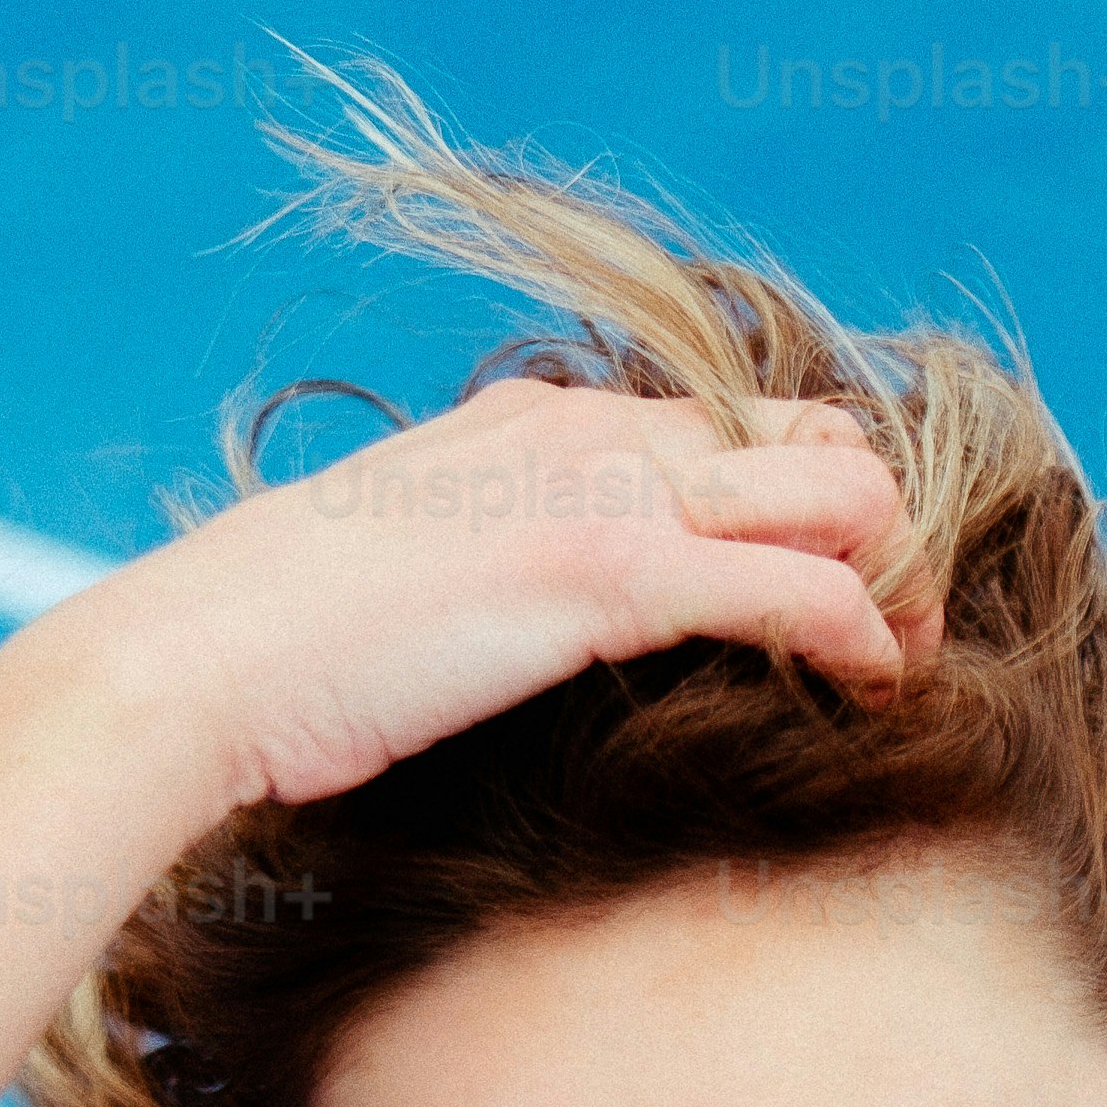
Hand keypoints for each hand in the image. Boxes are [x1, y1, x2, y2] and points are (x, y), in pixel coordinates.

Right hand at [9, 378, 946, 821]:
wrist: (186, 671)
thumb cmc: (267, 658)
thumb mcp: (395, 581)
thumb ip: (479, 567)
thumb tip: (510, 626)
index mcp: (532, 424)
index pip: (726, 423)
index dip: (808, 497)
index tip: (837, 583)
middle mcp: (580, 431)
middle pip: (809, 438)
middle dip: (883, 526)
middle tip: (912, 624)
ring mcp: (596, 495)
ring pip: (830, 495)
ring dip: (900, 578)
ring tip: (920, 657)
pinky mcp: (601, 575)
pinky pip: (791, 586)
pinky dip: (863, 631)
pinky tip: (890, 683)